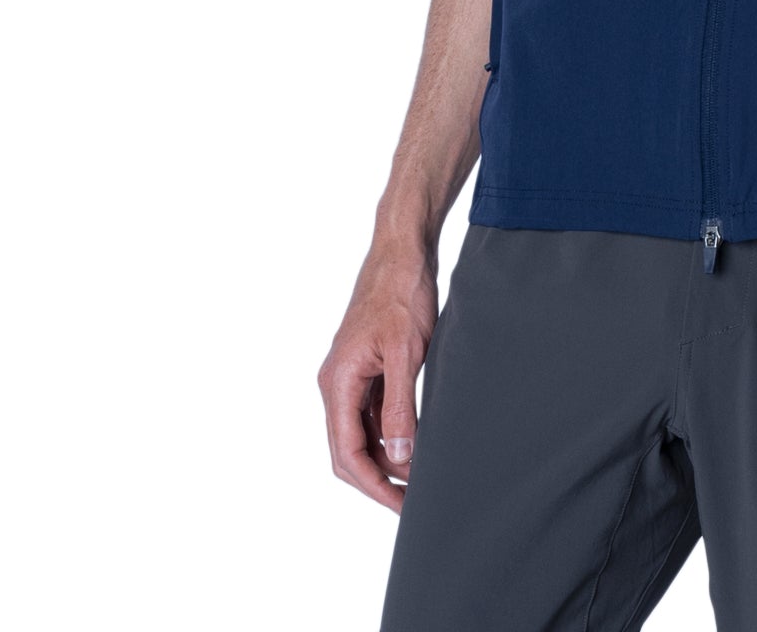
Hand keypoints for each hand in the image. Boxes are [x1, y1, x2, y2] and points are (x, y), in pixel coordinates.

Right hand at [318, 244, 438, 513]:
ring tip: (420, 476)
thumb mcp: (406, 352)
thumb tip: (397, 455)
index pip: (347, 453)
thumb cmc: (401, 292)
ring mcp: (350, 376)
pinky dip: (390, 433)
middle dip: (379, 480)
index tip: (402, 506)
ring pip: (361, 434)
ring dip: (386, 458)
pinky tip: (414, 442)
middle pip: (349, 451)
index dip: (374, 486)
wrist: (403, 249)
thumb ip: (399, 405)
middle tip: (413, 503)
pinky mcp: (367, 367)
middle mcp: (337, 383)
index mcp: (338, 382)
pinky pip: (372, 413)